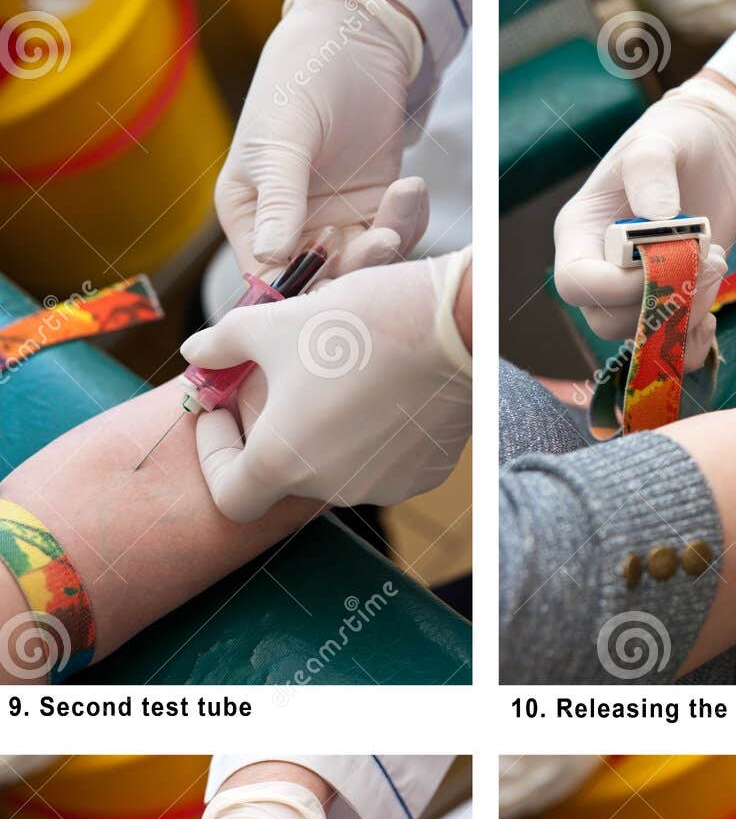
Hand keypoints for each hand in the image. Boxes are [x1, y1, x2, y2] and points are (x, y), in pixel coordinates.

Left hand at [182, 249, 472, 520]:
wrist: (456, 325)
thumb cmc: (359, 323)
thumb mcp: (274, 323)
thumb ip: (223, 344)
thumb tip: (195, 353)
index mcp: (281, 461)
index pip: (228, 496)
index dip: (214, 456)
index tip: (221, 412)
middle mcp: (329, 489)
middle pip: (284, 475)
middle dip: (273, 429)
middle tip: (278, 378)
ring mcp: (379, 488)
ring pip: (334, 467)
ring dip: (323, 429)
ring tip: (336, 373)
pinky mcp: (421, 477)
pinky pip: (382, 463)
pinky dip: (370, 434)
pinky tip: (382, 387)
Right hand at [215, 0, 423, 270]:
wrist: (352, 41)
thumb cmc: (299, 78)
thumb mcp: (281, 138)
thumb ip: (278, 198)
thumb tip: (268, 256)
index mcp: (249, 217)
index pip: (267, 276)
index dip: (297, 290)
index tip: (331, 278)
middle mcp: (290, 229)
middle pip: (320, 280)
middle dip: (354, 267)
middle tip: (381, 240)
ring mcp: (334, 222)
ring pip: (363, 265)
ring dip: (388, 242)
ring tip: (403, 194)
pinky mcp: (373, 210)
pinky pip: (394, 238)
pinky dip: (407, 221)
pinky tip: (411, 185)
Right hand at [554, 76, 735, 345]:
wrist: (714, 152)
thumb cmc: (677, 139)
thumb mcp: (659, 139)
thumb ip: (650, 171)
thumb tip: (656, 218)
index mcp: (581, 234)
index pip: (576, 284)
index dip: (615, 286)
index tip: (661, 258)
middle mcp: (600, 271)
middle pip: (607, 321)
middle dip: (660, 300)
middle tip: (708, 259)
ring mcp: (632, 294)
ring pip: (641, 336)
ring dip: (686, 313)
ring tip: (716, 264)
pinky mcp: (665, 305)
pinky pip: (667, 349)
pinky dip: (690, 344)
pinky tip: (712, 313)